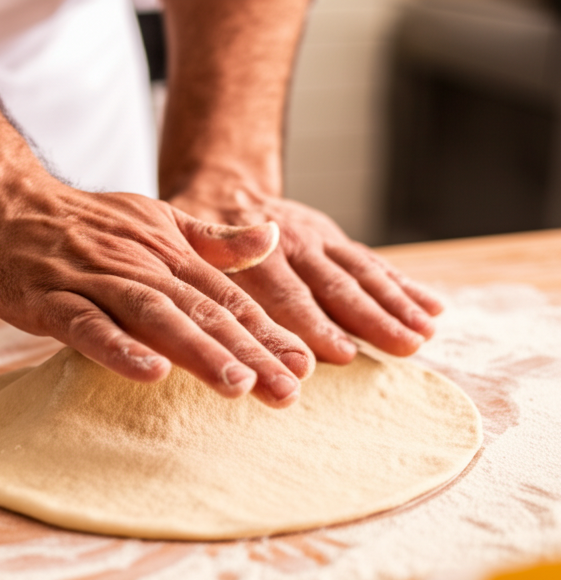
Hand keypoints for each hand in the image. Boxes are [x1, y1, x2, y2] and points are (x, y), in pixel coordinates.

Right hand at [0, 180, 314, 406]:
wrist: (1, 201)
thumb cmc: (78, 221)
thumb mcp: (152, 219)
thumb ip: (210, 238)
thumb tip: (273, 237)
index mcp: (165, 250)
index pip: (224, 296)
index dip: (265, 331)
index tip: (303, 364)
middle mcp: (137, 262)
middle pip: (199, 309)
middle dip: (247, 350)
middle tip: (288, 391)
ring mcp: (92, 279)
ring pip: (152, 315)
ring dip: (197, 349)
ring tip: (237, 386)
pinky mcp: (48, 297)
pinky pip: (86, 324)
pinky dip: (118, 348)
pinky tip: (150, 373)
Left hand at [168, 188, 443, 362]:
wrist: (224, 185)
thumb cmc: (196, 230)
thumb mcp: (185, 243)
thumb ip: (204, 268)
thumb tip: (209, 311)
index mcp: (254, 251)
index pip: (286, 294)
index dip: (313, 324)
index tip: (340, 353)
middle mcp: (293, 244)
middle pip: (336, 287)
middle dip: (372, 320)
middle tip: (405, 348)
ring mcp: (319, 241)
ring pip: (362, 274)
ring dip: (397, 306)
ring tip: (425, 335)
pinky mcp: (335, 242)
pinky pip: (374, 264)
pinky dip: (404, 285)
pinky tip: (434, 307)